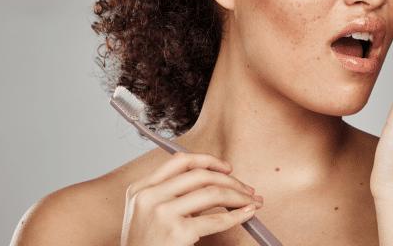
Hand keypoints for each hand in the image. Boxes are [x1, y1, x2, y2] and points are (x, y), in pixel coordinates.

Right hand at [120, 151, 262, 245]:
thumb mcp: (149, 216)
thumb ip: (173, 197)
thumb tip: (216, 184)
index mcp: (140, 188)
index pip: (180, 161)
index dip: (208, 160)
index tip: (228, 168)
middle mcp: (148, 196)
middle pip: (200, 174)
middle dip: (231, 181)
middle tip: (248, 189)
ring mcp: (161, 213)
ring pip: (212, 192)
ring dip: (238, 196)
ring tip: (252, 202)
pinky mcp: (175, 232)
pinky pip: (215, 219)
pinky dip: (237, 215)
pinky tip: (248, 214)